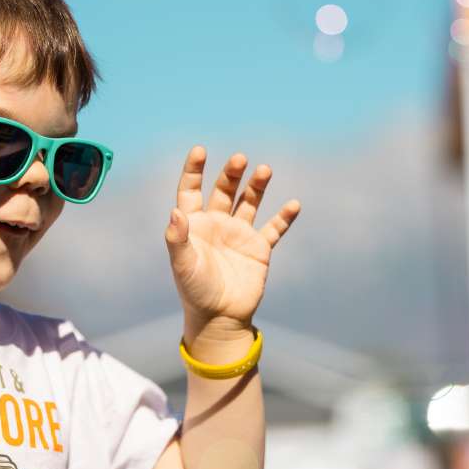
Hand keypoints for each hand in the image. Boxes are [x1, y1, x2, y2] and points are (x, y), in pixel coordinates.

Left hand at [166, 146, 300, 334]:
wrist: (219, 318)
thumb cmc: (195, 291)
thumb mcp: (182, 264)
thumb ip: (177, 238)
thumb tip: (174, 211)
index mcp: (195, 225)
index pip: (191, 190)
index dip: (194, 170)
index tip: (200, 150)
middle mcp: (217, 224)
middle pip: (224, 190)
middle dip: (231, 173)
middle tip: (240, 159)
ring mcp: (239, 235)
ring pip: (250, 202)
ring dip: (257, 186)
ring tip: (265, 170)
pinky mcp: (259, 249)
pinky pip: (274, 229)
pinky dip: (284, 217)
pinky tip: (293, 204)